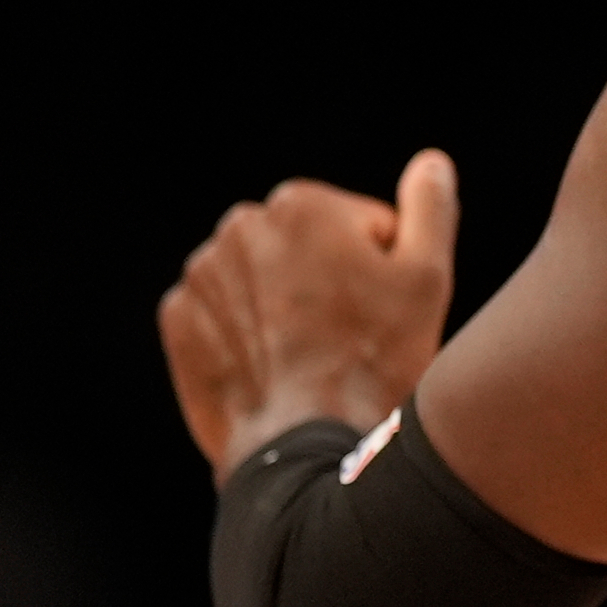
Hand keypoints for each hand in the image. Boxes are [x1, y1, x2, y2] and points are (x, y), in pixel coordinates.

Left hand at [158, 149, 458, 481]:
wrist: (306, 442)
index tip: (380, 312)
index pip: (355, 227)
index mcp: (300, 203)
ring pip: (257, 282)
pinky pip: (219, 317)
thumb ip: (430, 208)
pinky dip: (241, 336)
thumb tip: (430, 163)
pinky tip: (269, 368)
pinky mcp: (177, 319)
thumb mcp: (426, 278)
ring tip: (308, 357)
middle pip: (300, 249)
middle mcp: (238, 226)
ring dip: (280, 307)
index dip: (381, 271)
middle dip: (324, 280)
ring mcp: (200, 274)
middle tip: (348, 338)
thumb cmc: (377, 360)